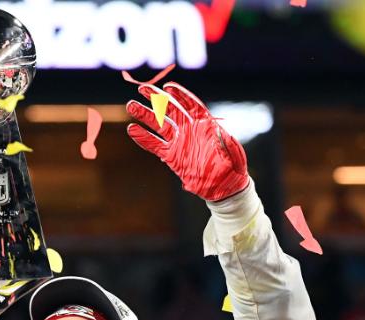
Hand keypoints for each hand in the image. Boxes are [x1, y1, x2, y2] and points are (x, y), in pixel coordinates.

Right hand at [126, 82, 248, 201]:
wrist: (223, 186)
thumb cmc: (233, 168)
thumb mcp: (234, 154)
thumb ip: (226, 143)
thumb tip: (220, 133)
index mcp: (205, 124)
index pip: (190, 105)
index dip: (179, 95)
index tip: (167, 87)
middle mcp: (190, 130)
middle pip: (171, 110)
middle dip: (156, 99)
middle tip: (141, 90)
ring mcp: (179, 142)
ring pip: (159, 125)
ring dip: (145, 115)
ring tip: (131, 106)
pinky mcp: (171, 157)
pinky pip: (155, 145)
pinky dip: (144, 138)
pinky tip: (132, 129)